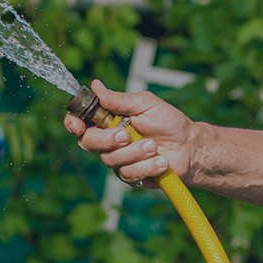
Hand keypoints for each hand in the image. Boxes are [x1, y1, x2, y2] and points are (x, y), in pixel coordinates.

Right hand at [61, 80, 196, 188]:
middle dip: (107, 140)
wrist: (189, 147)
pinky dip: (146, 167)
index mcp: (108, 120)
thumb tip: (95, 86)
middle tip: (126, 135)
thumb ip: (120, 99)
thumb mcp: (146, 104)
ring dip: (134, 153)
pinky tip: (161, 162)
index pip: (80, 122)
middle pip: (88, 142)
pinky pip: (128, 175)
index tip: (78, 125)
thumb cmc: (168, 122)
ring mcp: (118, 160)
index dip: (73, 123)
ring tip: (154, 146)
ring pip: (110, 160)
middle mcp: (108, 140)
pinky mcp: (130, 176)